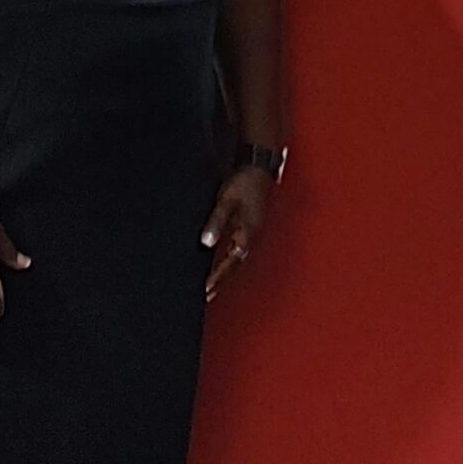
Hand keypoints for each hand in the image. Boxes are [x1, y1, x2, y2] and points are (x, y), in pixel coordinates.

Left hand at [203, 166, 273, 297]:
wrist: (259, 166)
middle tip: (204, 297)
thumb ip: (216, 222)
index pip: (229, 265)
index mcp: (247, 234)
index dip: (216, 279)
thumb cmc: (244, 183)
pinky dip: (227, 260)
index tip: (203, 292)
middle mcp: (251, 238)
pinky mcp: (249, 227)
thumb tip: (206, 244)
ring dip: (223, 273)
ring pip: (236, 260)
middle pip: (234, 267)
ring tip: (210, 286)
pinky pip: (237, 250)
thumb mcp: (227, 201)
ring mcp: (252, 233)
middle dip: (220, 282)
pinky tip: (218, 261)